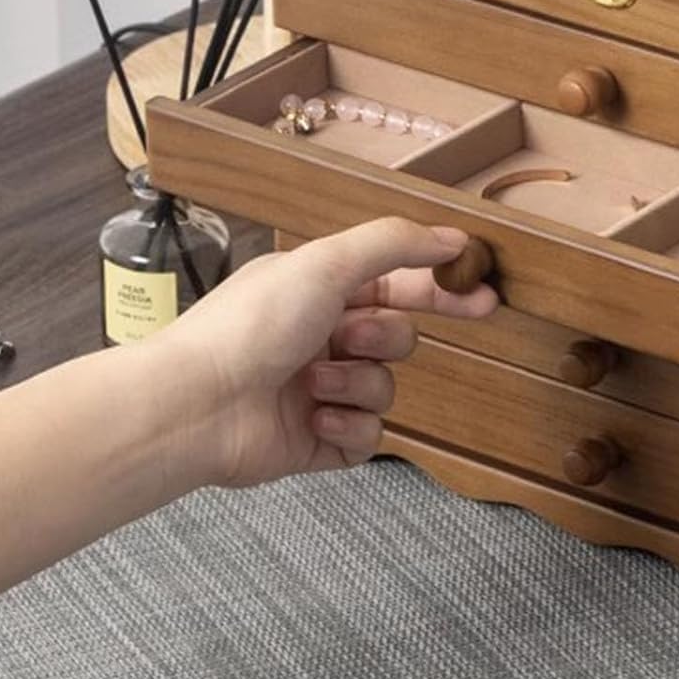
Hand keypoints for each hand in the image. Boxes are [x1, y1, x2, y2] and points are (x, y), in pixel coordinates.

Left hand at [159, 218, 496, 488]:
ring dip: (356, 382)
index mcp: (322, 289)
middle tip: (356, 337)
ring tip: (312, 382)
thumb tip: (452, 237)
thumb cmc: (250, 326)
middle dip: (382, 338)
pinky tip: (314, 417)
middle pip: (399, 336)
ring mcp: (321, 391)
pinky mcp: (318, 441)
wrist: (195, 406)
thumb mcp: (328, 261)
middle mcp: (323, 337)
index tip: (483, 295)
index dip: (443, 288)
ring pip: (386, 387)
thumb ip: (396, 243)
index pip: (400, 282)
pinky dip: (347, 427)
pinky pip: (368, 436)